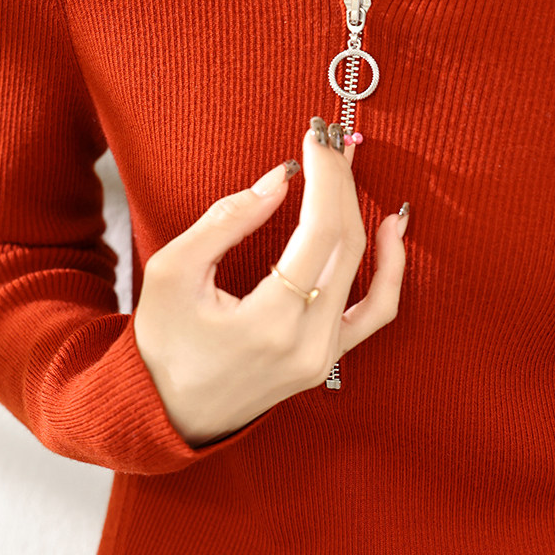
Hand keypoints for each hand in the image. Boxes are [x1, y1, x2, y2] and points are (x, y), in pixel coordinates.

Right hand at [132, 118, 407, 445]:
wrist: (166, 414)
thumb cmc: (162, 344)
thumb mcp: (174, 272)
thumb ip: (228, 220)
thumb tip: (281, 178)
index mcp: (269, 322)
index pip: (319, 233)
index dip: (324, 178)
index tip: (313, 139)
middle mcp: (308, 343)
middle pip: (346, 243)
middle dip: (339, 183)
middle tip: (326, 141)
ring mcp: (325, 355)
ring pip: (364, 269)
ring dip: (360, 210)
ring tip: (349, 167)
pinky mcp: (330, 358)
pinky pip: (377, 310)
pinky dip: (391, 267)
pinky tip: (392, 227)